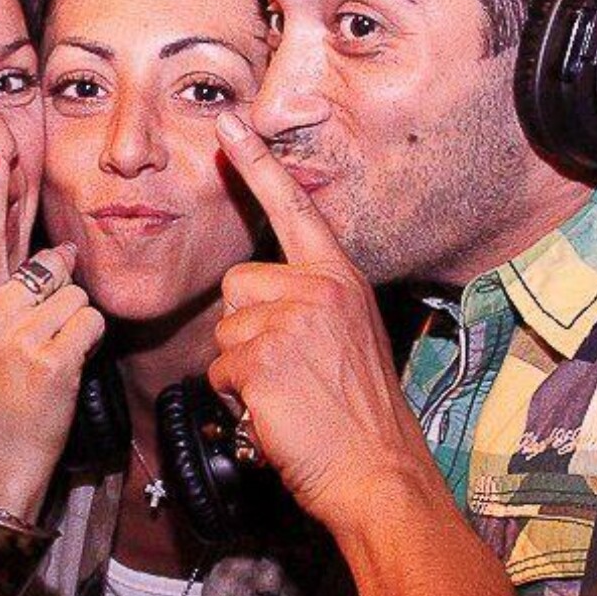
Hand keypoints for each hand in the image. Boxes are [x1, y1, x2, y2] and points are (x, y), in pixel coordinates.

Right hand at [0, 149, 104, 519]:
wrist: (0, 451)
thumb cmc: (2, 396)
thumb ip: (20, 294)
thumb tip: (65, 251)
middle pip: (53, 268)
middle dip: (64, 295)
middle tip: (46, 337)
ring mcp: (21, 334)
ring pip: (78, 297)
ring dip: (80, 325)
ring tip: (54, 357)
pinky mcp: (51, 357)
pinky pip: (92, 323)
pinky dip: (91, 342)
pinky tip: (70, 366)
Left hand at [209, 114, 433, 527]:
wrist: (378, 471)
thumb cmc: (360, 416)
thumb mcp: (352, 340)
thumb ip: (313, 306)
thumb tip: (260, 302)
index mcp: (340, 281)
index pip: (294, 211)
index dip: (258, 167)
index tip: (228, 124)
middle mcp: (318, 290)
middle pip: (237, 284)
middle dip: (246, 327)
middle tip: (284, 369)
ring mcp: (290, 322)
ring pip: (224, 331)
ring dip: (242, 369)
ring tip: (285, 395)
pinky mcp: (262, 359)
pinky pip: (219, 370)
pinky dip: (237, 398)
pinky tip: (274, 412)